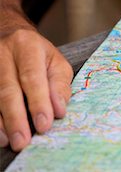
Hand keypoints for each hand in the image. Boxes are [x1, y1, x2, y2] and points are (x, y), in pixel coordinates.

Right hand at [0, 19, 71, 150]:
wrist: (8, 34)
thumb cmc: (38, 54)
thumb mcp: (56, 62)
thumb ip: (59, 85)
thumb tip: (59, 110)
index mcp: (27, 45)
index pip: (32, 76)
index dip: (38, 102)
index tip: (44, 125)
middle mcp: (2, 53)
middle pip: (7, 89)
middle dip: (16, 118)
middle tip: (23, 141)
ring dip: (0, 123)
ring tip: (10, 141)